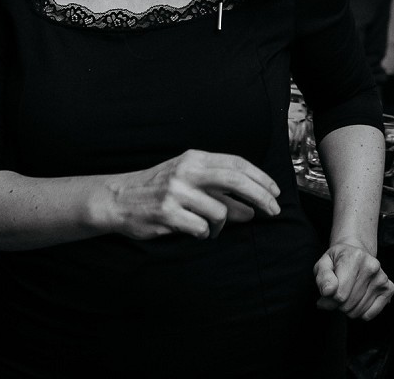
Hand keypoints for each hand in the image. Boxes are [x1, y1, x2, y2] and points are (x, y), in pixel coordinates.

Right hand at [104, 150, 280, 240]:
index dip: (260, 178)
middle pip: (235, 179)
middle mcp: (187, 171)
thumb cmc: (158, 190)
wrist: (118, 199)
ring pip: (219, 212)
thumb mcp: (190, 184)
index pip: (236, 163)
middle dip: (260, 196)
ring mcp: (176, 192)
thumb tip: (252, 211)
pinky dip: (204, 234)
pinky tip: (196, 232)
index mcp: (194, 158)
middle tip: (274, 211)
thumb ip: (221, 195)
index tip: (275, 192)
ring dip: (222, 225)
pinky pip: (201, 229)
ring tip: (211, 228)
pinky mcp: (167, 213)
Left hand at [314, 240, 393, 319]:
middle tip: (338, 292)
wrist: (356, 253)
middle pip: (348, 304)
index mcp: (355, 257)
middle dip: (338, 304)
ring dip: (348, 308)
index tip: (327, 293)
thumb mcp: (323, 264)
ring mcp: (382, 278)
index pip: (339, 295)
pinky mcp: (389, 289)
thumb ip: (323, 278)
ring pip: (358, 311)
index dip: (329, 299)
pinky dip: (360, 313)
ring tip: (348, 293)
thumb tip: (328, 291)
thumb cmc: (337, 261)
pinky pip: (369, 315)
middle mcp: (372, 266)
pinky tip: (358, 299)